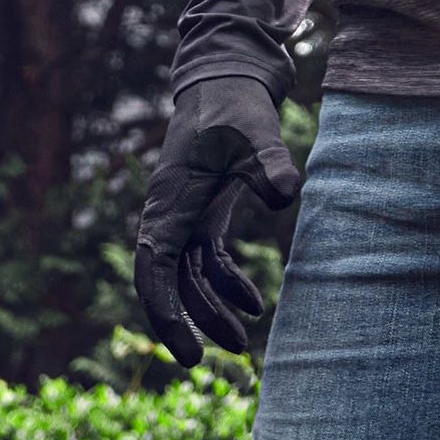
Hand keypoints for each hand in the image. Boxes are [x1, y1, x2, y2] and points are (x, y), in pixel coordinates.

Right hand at [132, 69, 300, 357]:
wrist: (231, 78)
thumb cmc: (236, 101)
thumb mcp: (255, 127)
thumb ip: (270, 161)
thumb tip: (286, 194)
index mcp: (170, 200)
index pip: (153, 266)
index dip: (162, 308)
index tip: (182, 345)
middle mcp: (171, 214)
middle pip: (166, 281)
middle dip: (183, 322)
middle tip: (201, 361)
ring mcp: (186, 216)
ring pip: (188, 277)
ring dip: (209, 310)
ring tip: (242, 343)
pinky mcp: (207, 214)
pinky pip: (208, 262)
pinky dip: (228, 285)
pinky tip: (256, 304)